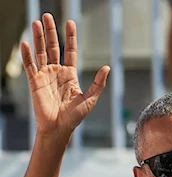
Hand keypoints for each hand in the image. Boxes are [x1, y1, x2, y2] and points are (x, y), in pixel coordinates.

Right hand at [21, 13, 109, 138]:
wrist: (59, 129)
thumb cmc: (75, 117)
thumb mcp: (90, 99)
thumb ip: (98, 83)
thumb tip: (107, 67)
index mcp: (70, 74)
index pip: (70, 50)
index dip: (70, 37)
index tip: (70, 22)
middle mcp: (57, 72)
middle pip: (53, 47)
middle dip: (50, 32)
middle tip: (48, 16)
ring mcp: (45, 76)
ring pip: (40, 52)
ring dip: (38, 38)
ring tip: (37, 22)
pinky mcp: (34, 82)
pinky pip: (30, 65)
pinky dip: (27, 54)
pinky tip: (26, 43)